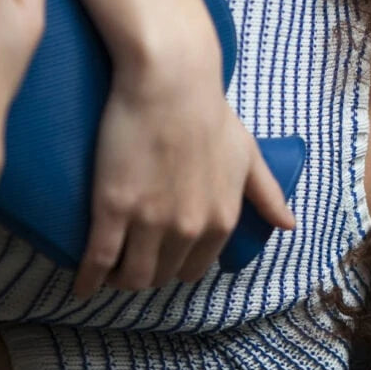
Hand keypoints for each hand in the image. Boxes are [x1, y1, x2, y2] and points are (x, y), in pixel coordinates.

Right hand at [73, 42, 295, 298]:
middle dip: (148, 273)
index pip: (195, 269)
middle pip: (161, 275)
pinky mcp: (114, 209)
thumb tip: (289, 224)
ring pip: (131, 276)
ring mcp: (150, 222)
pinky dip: (87, 280)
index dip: (177, 267)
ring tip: (108, 269)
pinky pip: (97, 261)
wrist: (171, 83)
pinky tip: (81, 285)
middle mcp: (190, 228)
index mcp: (222, 219)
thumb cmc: (210, 113)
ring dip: (119, 279)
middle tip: (131, 261)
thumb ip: (267, 193)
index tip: (163, 259)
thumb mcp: (248, 154)